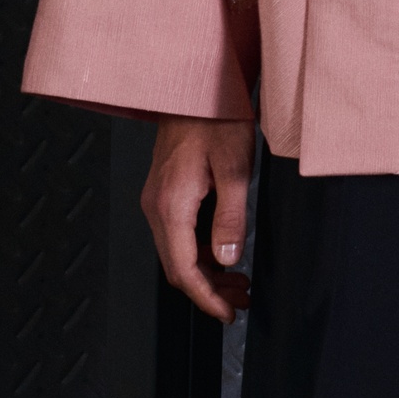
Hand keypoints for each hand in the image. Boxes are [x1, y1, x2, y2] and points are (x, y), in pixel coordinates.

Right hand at [141, 114, 256, 321]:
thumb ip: (230, 218)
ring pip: (177, 251)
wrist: (196, 83)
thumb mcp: (235, 166)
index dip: (206, 299)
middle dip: (209, 290)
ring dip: (206, 271)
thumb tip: (227, 260)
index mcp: (171, 205)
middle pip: (178, 267)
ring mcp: (158, 197)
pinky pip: (178, 232)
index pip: (184, 271)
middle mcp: (157, 205)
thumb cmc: (216, 115)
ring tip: (239, 281)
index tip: (227, 314)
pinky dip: (200, 249)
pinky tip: (223, 250)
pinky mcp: (165, 189)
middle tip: (241, 300)